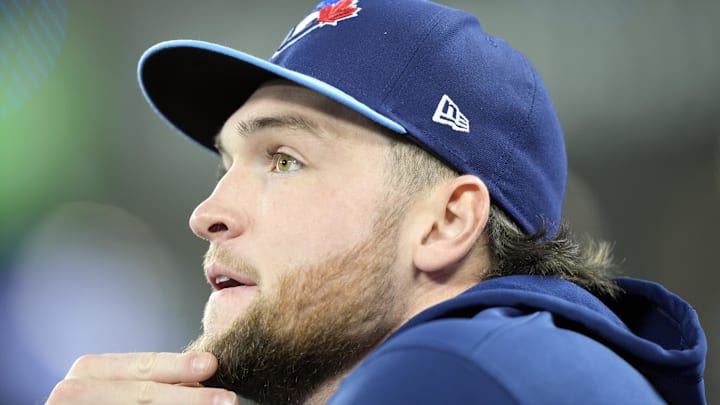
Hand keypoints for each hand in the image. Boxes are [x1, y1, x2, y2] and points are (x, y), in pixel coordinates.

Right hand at [46, 352, 238, 404]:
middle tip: (227, 400)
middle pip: (141, 395)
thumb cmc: (109, 399)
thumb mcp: (124, 386)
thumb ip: (156, 382)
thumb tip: (204, 378)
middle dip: (187, 399)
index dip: (178, 366)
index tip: (212, 365)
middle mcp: (72, 392)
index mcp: (89, 372)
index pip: (141, 366)